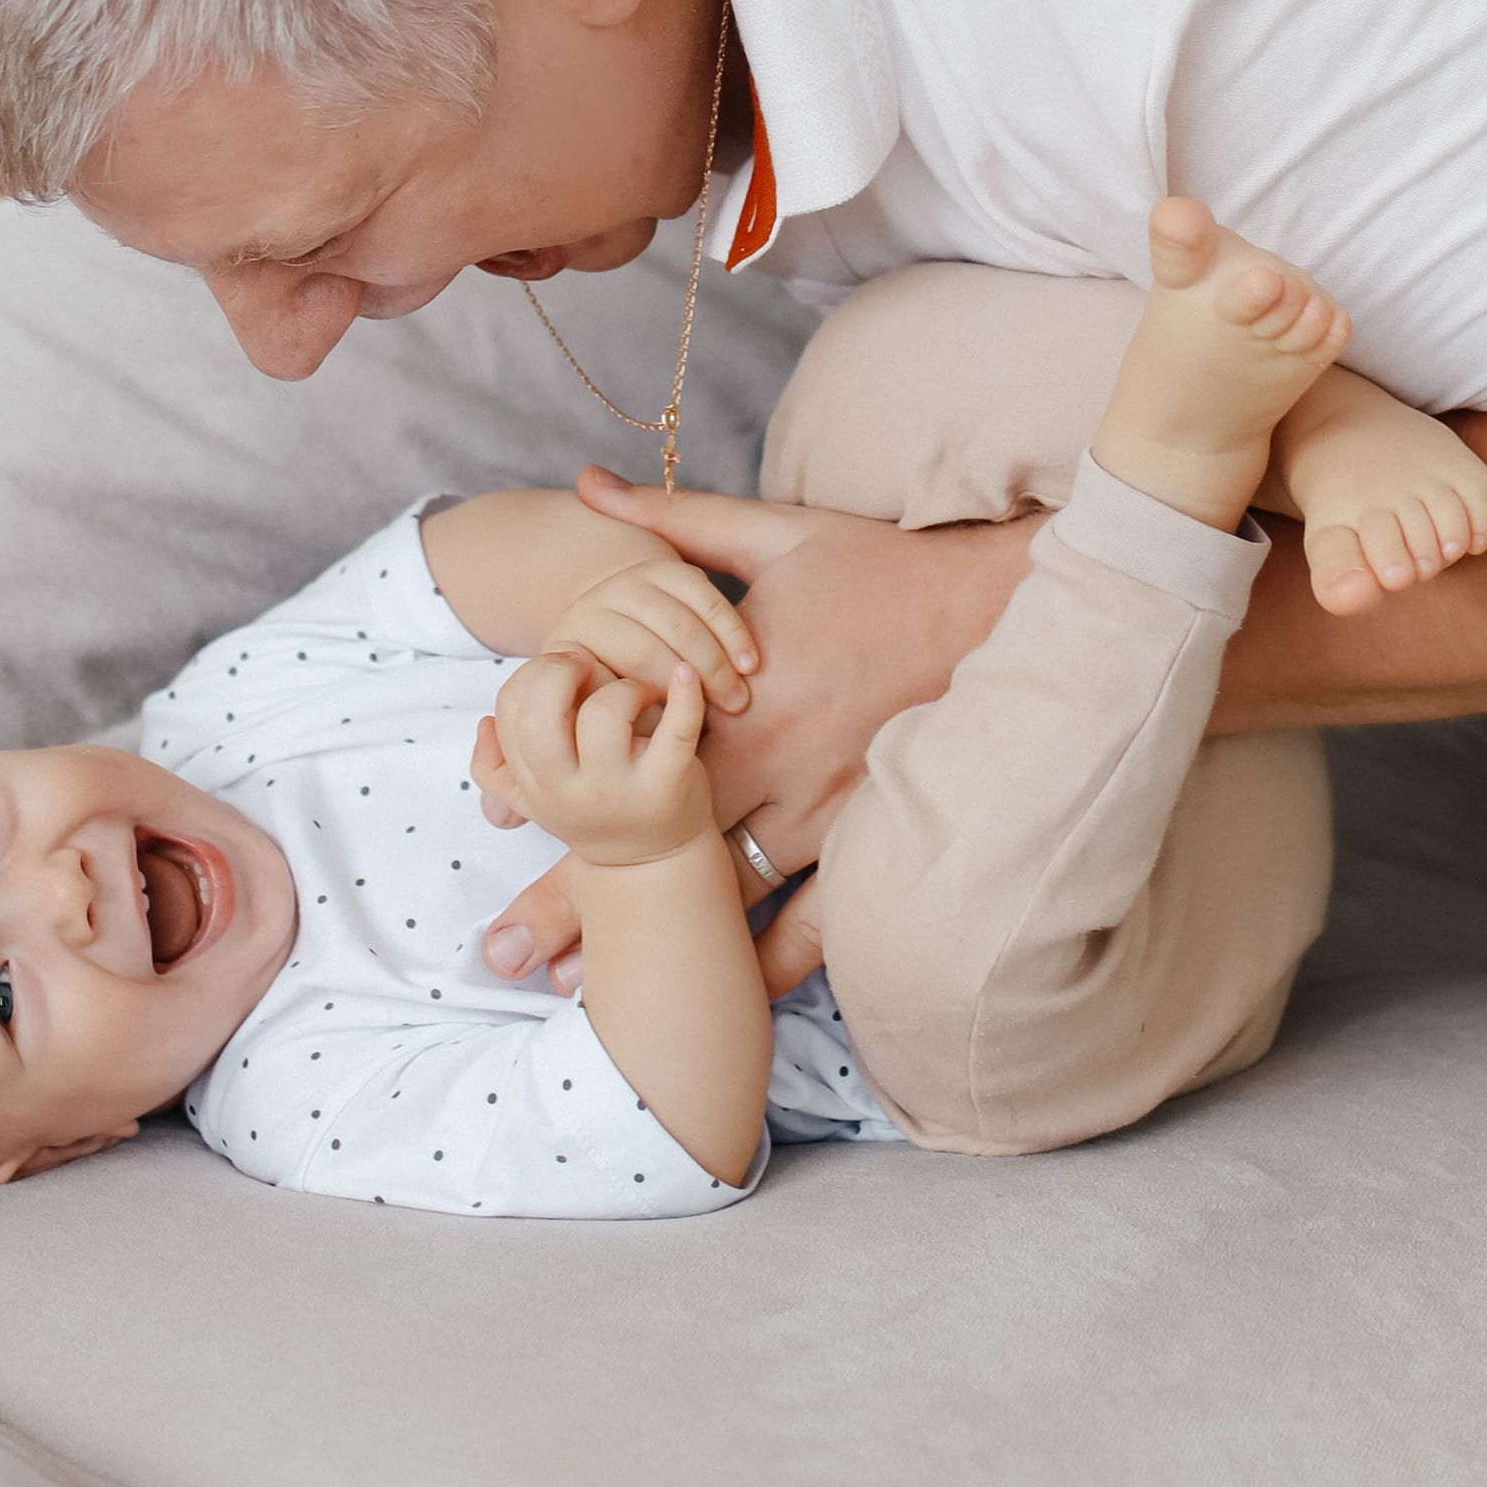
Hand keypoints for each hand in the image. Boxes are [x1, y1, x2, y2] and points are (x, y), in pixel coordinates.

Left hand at [480, 472, 1034, 983]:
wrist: (996, 607)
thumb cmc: (880, 569)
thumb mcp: (774, 535)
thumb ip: (673, 522)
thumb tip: (588, 485)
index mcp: (737, 695)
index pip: (627, 755)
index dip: (556, 798)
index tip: (491, 827)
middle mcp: (776, 761)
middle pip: (659, 844)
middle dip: (584, 902)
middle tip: (512, 957)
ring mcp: (828, 807)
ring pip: (731, 891)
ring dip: (668, 945)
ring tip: (598, 1001)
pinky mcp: (872, 831)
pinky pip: (823, 916)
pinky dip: (776, 958)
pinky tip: (731, 995)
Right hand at [487, 647, 717, 868]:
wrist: (653, 863)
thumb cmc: (594, 809)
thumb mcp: (537, 798)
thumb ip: (498, 768)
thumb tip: (484, 724)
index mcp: (535, 785)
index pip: (510, 710)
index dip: (532, 674)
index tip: (561, 672)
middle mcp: (569, 792)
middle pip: (539, 715)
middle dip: (560, 670)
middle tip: (589, 667)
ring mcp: (620, 789)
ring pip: (603, 714)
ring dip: (622, 685)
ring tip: (637, 692)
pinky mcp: (669, 782)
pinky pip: (677, 730)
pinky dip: (684, 694)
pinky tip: (683, 674)